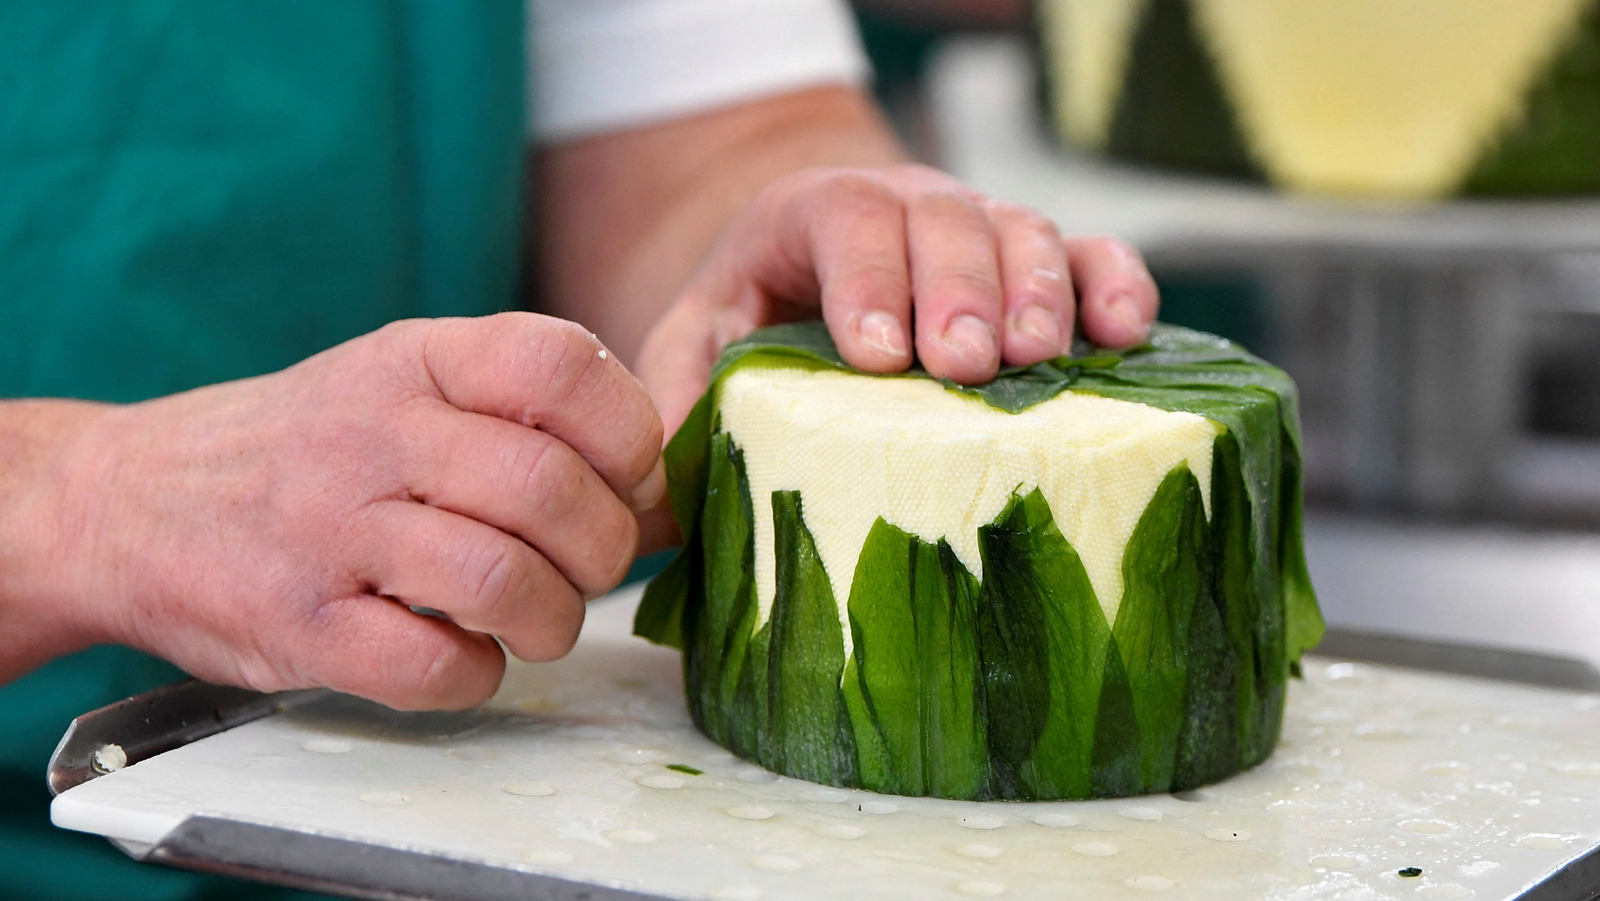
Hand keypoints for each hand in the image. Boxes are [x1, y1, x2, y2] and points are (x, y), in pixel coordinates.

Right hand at [28, 314, 662, 708]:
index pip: (563, 364)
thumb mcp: (403, 381)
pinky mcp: (300, 628)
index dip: (629, 433)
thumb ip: (522, 411)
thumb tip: (663, 489)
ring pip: (504, 583)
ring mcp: (330, 532)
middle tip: (587, 566)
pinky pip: (436, 668)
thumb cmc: (307, 449)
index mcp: (414, 358)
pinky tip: (462, 654)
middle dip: (603, 549)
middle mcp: (373, 433)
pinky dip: (477, 675)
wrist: (127, 501)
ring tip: (538, 620)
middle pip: (551, 490)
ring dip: (553, 620)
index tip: (628, 479)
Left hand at [636, 164, 1158, 434]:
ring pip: (1023, 230)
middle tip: (962, 364)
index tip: (875, 353)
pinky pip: (1093, 253)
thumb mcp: (698, 348)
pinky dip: (1117, 285)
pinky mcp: (1042, 265)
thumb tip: (648, 498)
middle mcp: (907, 206)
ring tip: (1038, 360)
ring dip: (1037, 293)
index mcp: (813, 214)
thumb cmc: (755, 322)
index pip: (844, 219)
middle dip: (957, 290)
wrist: (817, 277)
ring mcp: (981, 228)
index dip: (864, 278)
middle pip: (945, 220)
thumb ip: (677, 401)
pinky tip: (1125, 333)